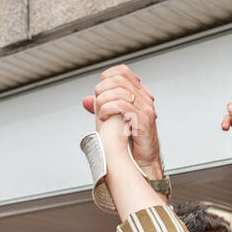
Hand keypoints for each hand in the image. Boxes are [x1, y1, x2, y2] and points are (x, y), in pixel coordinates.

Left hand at [82, 65, 163, 179]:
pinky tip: (104, 117)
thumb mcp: (115, 119)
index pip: (123, 72)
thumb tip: (85, 100)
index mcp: (140, 95)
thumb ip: (103, 107)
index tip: (100, 90)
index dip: (107, 76)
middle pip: (119, 79)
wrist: (144, 160)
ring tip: (101, 112)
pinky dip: (108, 109)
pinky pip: (121, 105)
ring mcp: (145, 109)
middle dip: (102, 90)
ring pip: (119, 91)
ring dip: (103, 101)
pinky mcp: (143, 120)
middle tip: (98, 103)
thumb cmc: (132, 141)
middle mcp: (144, 99)